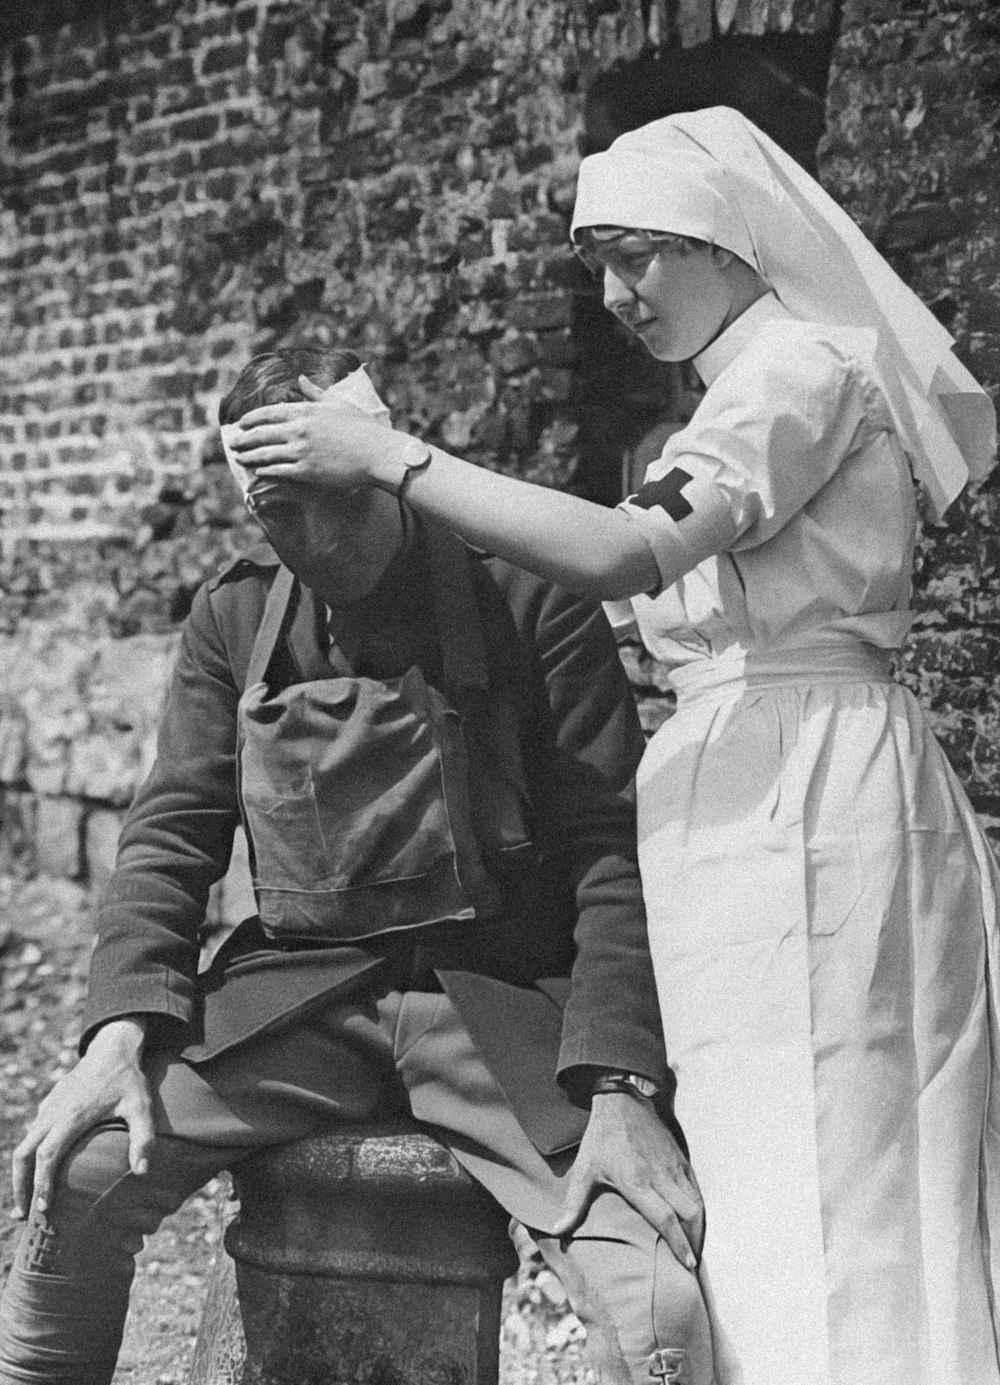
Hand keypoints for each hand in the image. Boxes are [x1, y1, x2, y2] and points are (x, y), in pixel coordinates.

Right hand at [10, 1018, 153, 1218]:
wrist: (112, 1048)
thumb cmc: (129, 1080)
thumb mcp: (141, 1107)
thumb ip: (143, 1138)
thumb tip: (143, 1172)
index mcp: (72, 1116)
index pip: (47, 1155)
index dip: (42, 1183)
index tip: (43, 1208)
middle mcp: (53, 1113)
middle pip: (24, 1154)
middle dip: (20, 1186)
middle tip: (23, 1216)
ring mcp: (47, 1108)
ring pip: (24, 1145)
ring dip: (21, 1174)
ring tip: (27, 1202)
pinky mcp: (48, 1105)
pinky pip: (31, 1135)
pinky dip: (28, 1158)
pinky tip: (37, 1173)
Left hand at [228, 377, 402, 492]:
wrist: (377, 453)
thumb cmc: (362, 428)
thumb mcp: (338, 404)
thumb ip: (316, 393)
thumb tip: (301, 380)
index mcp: (305, 410)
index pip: (268, 413)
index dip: (251, 419)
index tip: (241, 424)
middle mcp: (299, 429)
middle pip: (261, 434)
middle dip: (244, 439)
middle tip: (232, 444)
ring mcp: (301, 451)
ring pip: (266, 454)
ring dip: (250, 456)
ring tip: (240, 458)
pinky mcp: (307, 471)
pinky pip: (279, 471)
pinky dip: (266, 471)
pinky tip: (259, 473)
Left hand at [552, 1092, 704, 1270]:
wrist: (622, 1101)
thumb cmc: (601, 1137)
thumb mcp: (584, 1170)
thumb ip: (573, 1203)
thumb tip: (557, 1231)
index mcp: (637, 1181)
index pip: (665, 1218)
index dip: (678, 1243)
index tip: (687, 1266)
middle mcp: (660, 1176)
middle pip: (689, 1214)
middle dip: (694, 1242)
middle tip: (692, 1265)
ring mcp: (673, 1166)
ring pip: (696, 1202)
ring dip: (699, 1228)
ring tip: (695, 1248)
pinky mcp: (680, 1158)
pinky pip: (696, 1188)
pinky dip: (699, 1208)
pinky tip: (695, 1222)